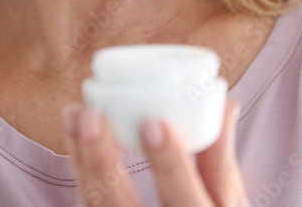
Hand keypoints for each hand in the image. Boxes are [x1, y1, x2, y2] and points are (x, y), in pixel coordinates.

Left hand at [61, 99, 247, 205]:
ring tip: (74, 114)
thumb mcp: (227, 205)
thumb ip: (220, 161)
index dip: (170, 165)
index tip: (154, 123)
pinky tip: (75, 141)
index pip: (185, 202)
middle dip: (103, 163)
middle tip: (92, 117)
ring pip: (96, 206)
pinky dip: (81, 173)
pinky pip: (90, 205)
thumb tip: (225, 104)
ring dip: (82, 160)